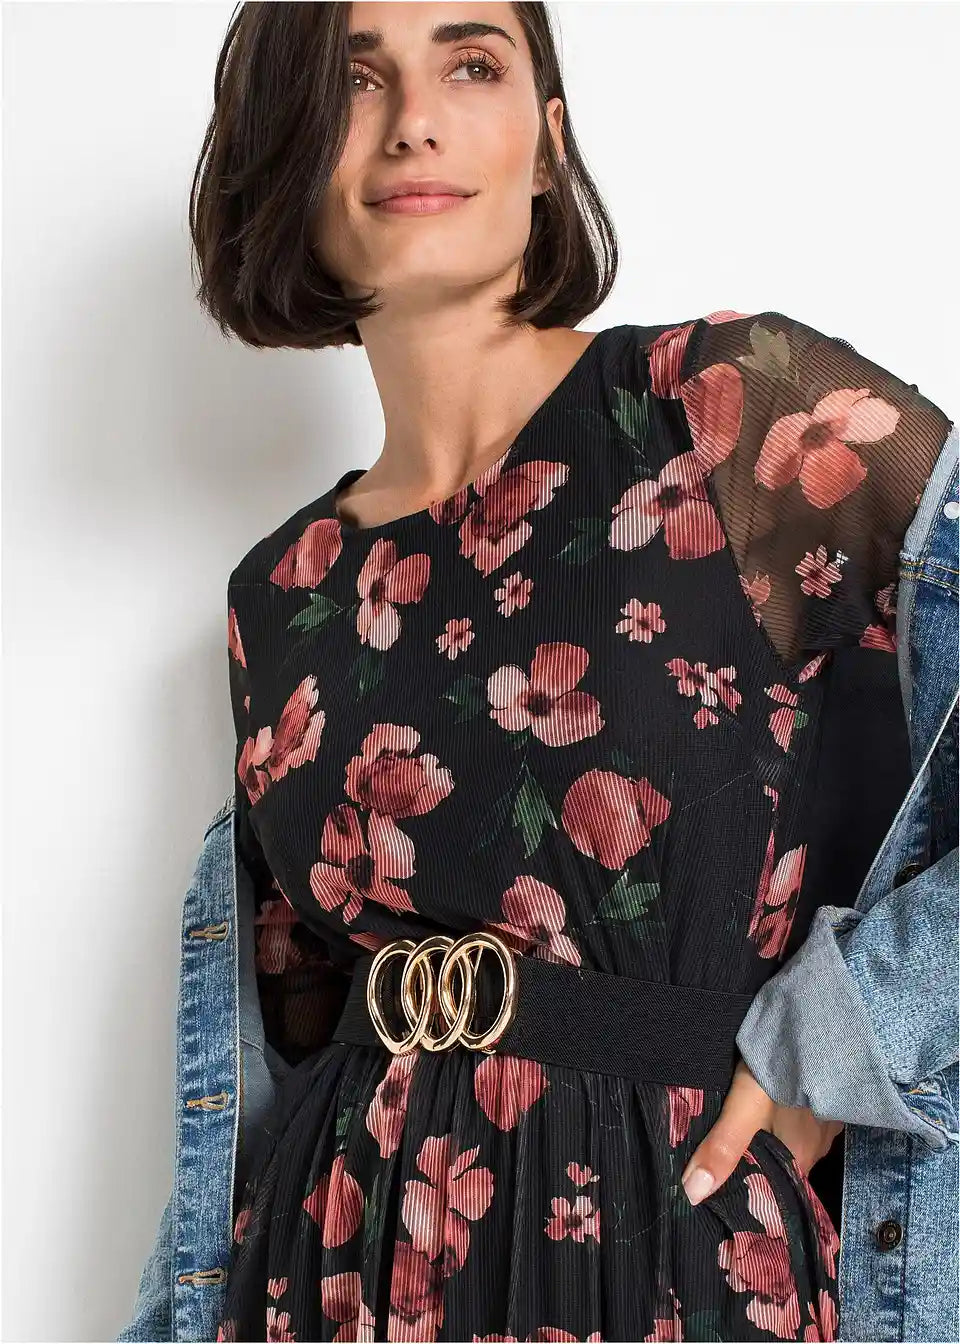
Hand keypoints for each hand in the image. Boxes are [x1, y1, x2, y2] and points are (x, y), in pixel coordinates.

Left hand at [680, 1058, 843, 1205]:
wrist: (816, 1023)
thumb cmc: (781, 1069)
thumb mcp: (745, 1108)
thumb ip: (723, 1148)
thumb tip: (693, 1193)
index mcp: (801, 1159)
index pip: (772, 1190)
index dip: (747, 1190)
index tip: (719, 1187)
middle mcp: (817, 1147)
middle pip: (777, 1163)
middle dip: (751, 1158)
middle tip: (718, 1149)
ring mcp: (824, 1121)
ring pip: (787, 1137)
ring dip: (765, 1133)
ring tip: (735, 1123)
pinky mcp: (823, 1095)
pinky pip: (797, 1115)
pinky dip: (779, 1113)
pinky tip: (763, 1100)